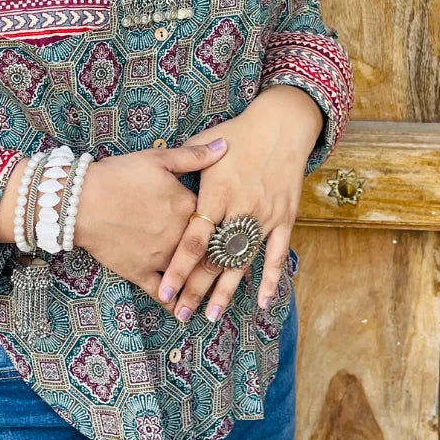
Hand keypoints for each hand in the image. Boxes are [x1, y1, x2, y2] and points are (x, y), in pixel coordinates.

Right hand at [74, 136, 228, 304]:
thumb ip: (194, 156)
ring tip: (215, 296)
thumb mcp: (158, 159)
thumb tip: (224, 146)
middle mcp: (179, 237)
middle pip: (207, 249)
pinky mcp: (140, 272)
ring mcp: (160, 257)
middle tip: (235, 263)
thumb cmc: (120, 175)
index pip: (216, 217)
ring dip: (202, 285)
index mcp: (187, 207)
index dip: (225, 222)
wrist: (81, 200)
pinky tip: (181, 310)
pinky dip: (172, 301)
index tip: (235, 226)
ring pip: (188, 274)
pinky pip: (161, 292)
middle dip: (220, 256)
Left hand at [156, 86, 322, 323]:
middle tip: (181, 314)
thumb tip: (155, 171)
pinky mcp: (285, 218)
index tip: (164, 291)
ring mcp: (265, 216)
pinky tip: (262, 301)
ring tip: (211, 315)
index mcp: (218, 193)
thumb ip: (183, 162)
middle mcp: (241, 209)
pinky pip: (277, 253)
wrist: (283, 124)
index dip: (179, 268)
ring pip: (243, 261)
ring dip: (227, 291)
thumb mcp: (205, 142)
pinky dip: (270, 278)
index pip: (194, 240)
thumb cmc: (240, 132)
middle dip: (197, 289)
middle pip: (215, 258)